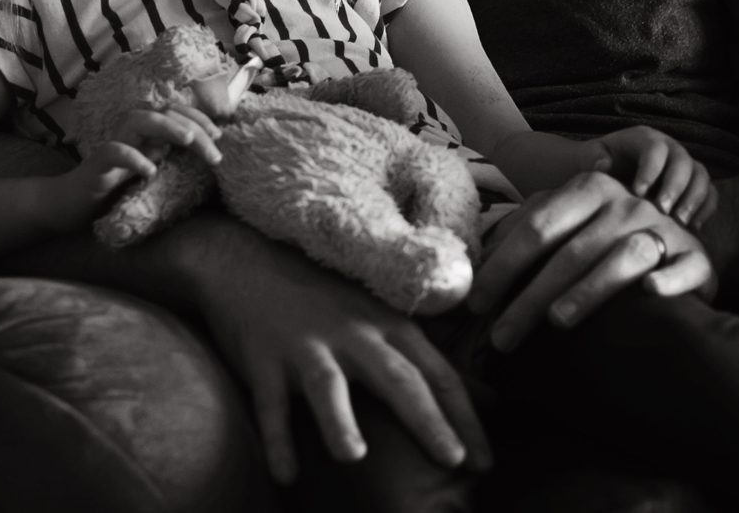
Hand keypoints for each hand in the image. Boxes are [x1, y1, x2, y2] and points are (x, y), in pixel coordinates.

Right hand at [45, 102, 223, 230]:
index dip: (199, 118)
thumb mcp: (151, 169)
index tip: (219, 136)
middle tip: (215, 155)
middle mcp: (130, 132)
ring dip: (166, 127)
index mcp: (146, 132)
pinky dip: (133, 158)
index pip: (175, 112)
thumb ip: (171, 156)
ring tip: (188, 140)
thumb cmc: (116, 187)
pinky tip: (151, 171)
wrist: (72, 204)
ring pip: (138, 120)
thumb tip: (206, 151)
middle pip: (164, 114)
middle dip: (194, 129)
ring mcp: (113, 145)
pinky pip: (113, 152)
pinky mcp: (96, 164)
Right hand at [192, 227, 489, 484]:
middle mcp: (354, 335)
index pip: (438, 374)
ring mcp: (307, 346)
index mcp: (389, 326)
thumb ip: (424, 358)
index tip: (486, 459)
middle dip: (427, 420)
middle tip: (453, 461)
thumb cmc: (325, 298)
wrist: (251, 262)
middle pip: (397, 379)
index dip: (464, 417)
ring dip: (339, 420)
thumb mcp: (381, 318)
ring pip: (328, 385)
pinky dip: (277, 440)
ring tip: (352, 457)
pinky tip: (286, 476)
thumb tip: (487, 397)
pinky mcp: (264, 359)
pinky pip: (270, 405)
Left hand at [467, 170, 714, 352]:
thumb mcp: (568, 224)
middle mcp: (627, 204)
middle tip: (502, 338)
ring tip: (558, 322)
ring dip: (590, 289)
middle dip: (531, 296)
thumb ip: (525, 231)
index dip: (503, 265)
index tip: (475, 304)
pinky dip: (668, 281)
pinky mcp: (697, 260)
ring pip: (623, 258)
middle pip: (571, 251)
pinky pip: (683, 269)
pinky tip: (649, 293)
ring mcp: (664, 231)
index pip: (538, 226)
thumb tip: (471, 259)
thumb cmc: (607, 239)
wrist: (679, 241)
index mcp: (590, 190)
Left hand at [592, 126, 717, 227]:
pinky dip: (705, 209)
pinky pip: (710, 194)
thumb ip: (592, 160)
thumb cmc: (595, 168)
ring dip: (694, 199)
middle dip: (675, 187)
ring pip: (701, 176)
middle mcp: (670, 149)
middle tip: (662, 211)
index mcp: (646, 139)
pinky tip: (693, 229)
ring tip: (680, 223)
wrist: (607, 182)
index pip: (656, 149)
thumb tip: (603, 165)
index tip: (638, 193)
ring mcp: (684, 168)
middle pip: (683, 162)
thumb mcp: (589, 160)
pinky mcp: (693, 188)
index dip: (651, 170)